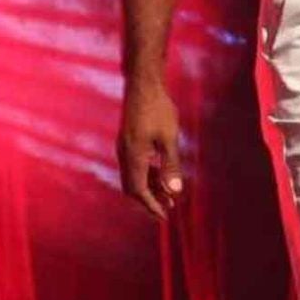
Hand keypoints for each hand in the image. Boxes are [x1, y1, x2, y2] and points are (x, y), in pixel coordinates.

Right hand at [116, 78, 185, 219]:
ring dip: (149, 187)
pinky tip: (160, 173)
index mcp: (133, 156)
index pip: (138, 190)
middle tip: (167, 209)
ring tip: (168, 193)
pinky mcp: (127, 140)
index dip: (151, 205)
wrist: (143, 83)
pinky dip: (147, 174)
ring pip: (133, 176)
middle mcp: (124, 154)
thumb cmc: (158, 109)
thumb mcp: (169, 138)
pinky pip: (134, 165)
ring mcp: (124, 147)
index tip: (164, 216)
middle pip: (132, 187)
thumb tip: (174, 191)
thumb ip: (171, 166)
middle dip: (149, 200)